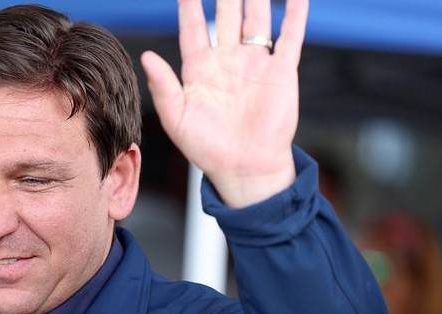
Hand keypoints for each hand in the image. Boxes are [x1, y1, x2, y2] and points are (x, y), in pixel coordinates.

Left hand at [141, 0, 308, 207]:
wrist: (245, 169)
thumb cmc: (207, 148)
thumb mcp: (176, 118)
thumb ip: (163, 86)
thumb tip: (146, 56)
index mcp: (200, 68)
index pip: (193, 27)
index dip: (189, 5)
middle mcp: (228, 60)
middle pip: (226, 15)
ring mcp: (255, 63)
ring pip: (256, 19)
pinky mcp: (282, 72)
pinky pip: (289, 37)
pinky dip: (294, 15)